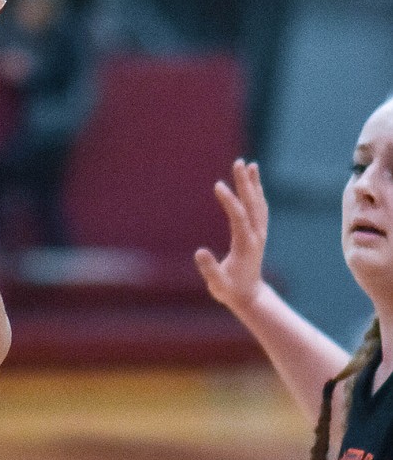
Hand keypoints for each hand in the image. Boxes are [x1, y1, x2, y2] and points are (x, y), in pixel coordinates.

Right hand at [194, 158, 268, 311]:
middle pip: (252, 204)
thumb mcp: (218, 285)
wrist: (250, 297)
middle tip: (239, 162)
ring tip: (250, 165)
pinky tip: (253, 183)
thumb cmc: (231, 291)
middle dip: (245, 183)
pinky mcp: (258, 234)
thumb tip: (199, 251)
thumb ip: (209, 269)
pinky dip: (257, 193)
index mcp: (246, 245)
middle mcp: (256, 235)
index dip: (229, 200)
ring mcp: (259, 233)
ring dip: (254, 184)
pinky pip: (259, 209)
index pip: (238, 217)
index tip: (218, 185)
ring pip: (258, 204)